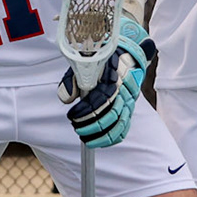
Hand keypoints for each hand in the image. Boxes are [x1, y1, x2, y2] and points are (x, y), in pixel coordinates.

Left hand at [56, 18, 157, 148]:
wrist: (124, 54)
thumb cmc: (99, 61)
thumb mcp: (82, 64)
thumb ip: (72, 81)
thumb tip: (66, 99)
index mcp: (112, 77)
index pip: (101, 99)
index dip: (85, 111)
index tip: (72, 116)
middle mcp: (124, 90)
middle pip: (111, 113)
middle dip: (92, 125)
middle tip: (77, 128)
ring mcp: (129, 100)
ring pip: (119, 122)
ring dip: (102, 134)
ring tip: (86, 139)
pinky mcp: (130, 107)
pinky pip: (125, 126)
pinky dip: (113, 137)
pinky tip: (101, 142)